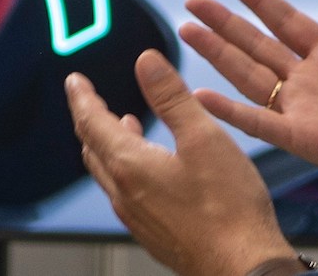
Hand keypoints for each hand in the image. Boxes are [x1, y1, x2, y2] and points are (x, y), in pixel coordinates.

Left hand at [66, 49, 295, 275]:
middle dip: (90, 119)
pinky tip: (148, 166)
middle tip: (90, 99)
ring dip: (107, 144)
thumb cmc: (229, 207)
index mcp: (131, 166)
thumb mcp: (203, 137)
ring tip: (122, 124)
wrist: (242, 265)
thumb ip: (172, 97)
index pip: (92, 122)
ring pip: (108, 173)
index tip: (75, 81)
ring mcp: (136, 217)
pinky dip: (124, 168)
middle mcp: (125, 194)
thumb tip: (147, 63)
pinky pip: (124, 193)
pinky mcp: (152, 232)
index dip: (82, 97)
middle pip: (93, 148)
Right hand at [181, 0, 317, 193]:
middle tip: (192, 1)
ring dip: (217, 53)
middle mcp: (309, 79)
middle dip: (224, 23)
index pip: (285, 20)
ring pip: (248, 74)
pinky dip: (227, 110)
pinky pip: (257, 122)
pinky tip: (199, 94)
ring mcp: (301, 108)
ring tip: (187, 31)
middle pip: (256, 44)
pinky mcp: (300, 137)